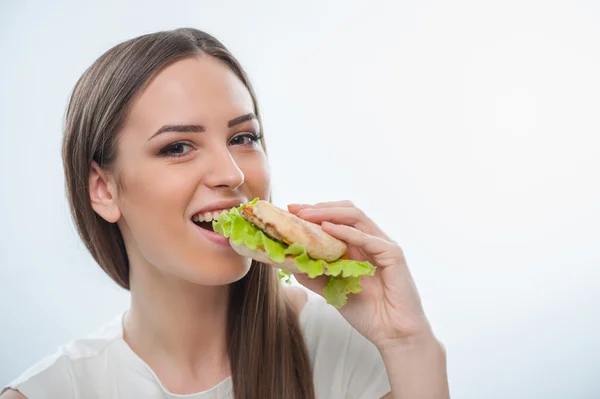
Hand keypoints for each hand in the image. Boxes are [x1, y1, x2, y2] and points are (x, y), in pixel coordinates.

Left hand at [288, 200, 433, 350]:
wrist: (394, 334)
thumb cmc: (369, 314)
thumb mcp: (333, 291)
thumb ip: (315, 276)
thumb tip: (290, 263)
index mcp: (360, 246)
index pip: (338, 219)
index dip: (315, 213)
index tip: (291, 212)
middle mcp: (372, 241)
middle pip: (346, 211)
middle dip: (319, 207)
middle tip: (295, 209)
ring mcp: (384, 245)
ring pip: (356, 217)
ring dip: (328, 213)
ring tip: (306, 215)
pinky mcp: (393, 255)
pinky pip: (368, 238)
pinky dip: (346, 231)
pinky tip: (327, 229)